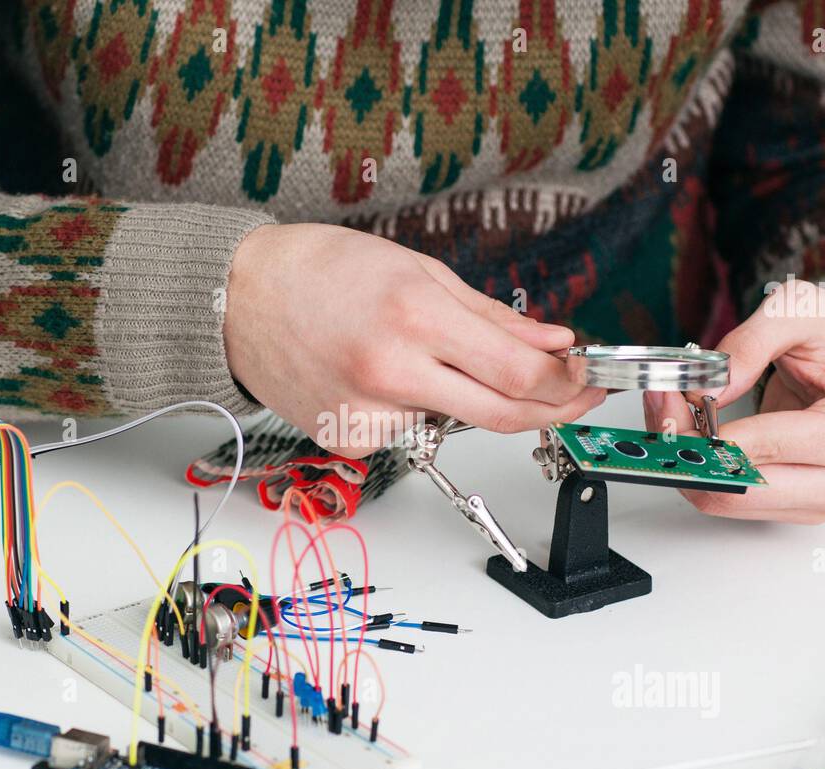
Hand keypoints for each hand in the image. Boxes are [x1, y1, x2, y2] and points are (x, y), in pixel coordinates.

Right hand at [224, 223, 604, 455]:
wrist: (239, 301)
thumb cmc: (320, 272)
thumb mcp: (418, 271)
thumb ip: (493, 318)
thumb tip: (553, 343)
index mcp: (414, 317)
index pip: (519, 373)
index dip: (567, 383)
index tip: (585, 378)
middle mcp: (392, 373)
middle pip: (504, 416)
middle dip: (550, 409)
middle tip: (571, 396)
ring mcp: (368, 415)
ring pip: (455, 422)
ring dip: (466, 398)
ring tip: (420, 353)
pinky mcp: (351, 441)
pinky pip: (411, 430)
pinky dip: (417, 408)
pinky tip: (382, 375)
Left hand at [643, 279, 824, 522]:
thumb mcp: (800, 311)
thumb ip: (749, 343)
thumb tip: (705, 390)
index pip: (759, 449)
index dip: (701, 427)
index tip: (667, 396)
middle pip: (735, 489)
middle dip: (686, 449)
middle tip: (662, 405)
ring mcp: (819, 502)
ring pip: (724, 501)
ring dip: (687, 463)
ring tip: (676, 414)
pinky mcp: (795, 507)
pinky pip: (730, 501)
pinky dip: (702, 471)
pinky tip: (697, 435)